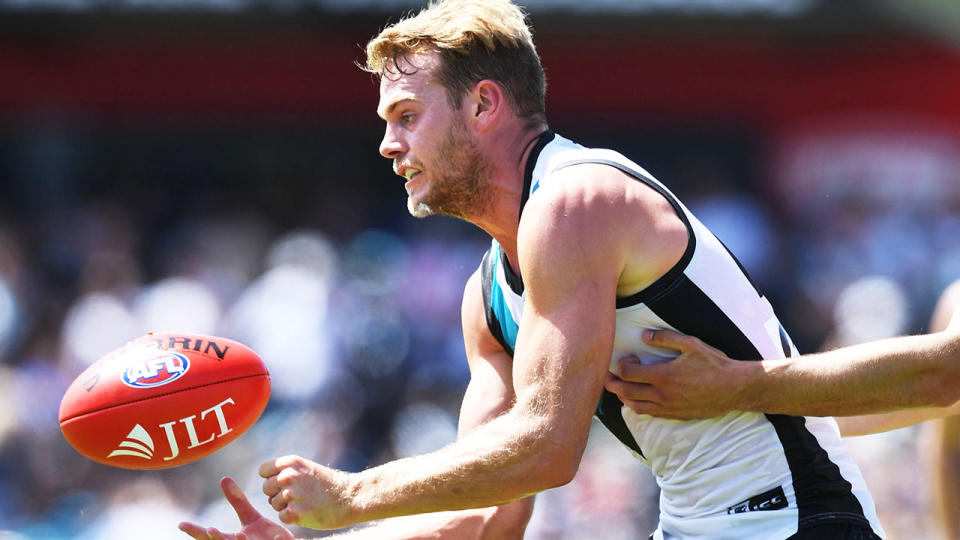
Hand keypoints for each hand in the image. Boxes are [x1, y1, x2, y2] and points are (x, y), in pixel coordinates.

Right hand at [179, 477, 293, 539]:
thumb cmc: (266, 538)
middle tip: (210, 530)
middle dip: (216, 539)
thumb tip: (223, 479)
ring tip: (239, 535)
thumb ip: (237, 502)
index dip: (196, 532)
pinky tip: (280, 536)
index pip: (210, 537)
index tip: (181, 524)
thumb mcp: (251, 519)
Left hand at [260, 455, 354, 529]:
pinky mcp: (295, 512)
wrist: (349, 497)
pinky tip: (307, 511)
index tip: (286, 482)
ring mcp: (291, 494)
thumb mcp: (306, 468)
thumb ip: (286, 472)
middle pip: (266, 488)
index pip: (263, 471)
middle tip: (297, 495)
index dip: (272, 478)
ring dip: (286, 506)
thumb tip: (267, 484)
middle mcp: (288, 476)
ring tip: (305, 502)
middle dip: (277, 493)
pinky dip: (292, 517)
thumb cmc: (327, 484)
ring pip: (274, 503)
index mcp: (290, 462)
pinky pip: (282, 517)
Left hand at [603, 328, 745, 418]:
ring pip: (635, 407)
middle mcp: (662, 395)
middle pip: (626, 392)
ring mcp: (668, 408)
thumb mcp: (691, 344)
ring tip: (620, 388)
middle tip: (607, 376)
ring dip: (624, 398)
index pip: (628, 374)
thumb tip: (645, 336)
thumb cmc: (714, 364)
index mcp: (663, 376)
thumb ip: (665, 338)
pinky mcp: (676, 415)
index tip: (627, 358)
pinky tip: (639, 399)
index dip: (621, 365)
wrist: (735, 388)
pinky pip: (650, 414)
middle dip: (612, 384)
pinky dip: (639, 407)